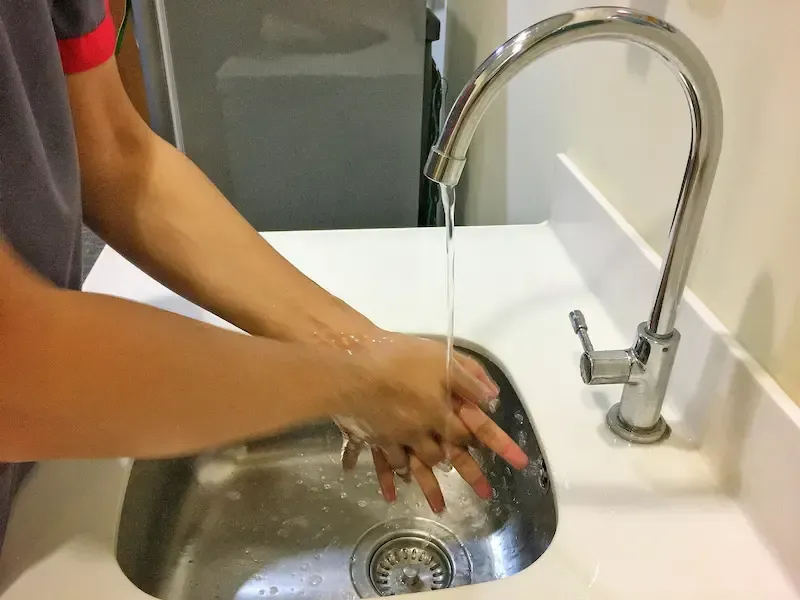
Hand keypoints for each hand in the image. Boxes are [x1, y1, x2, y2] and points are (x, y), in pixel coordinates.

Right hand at [337, 334, 527, 511]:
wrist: (351, 365)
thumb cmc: (400, 358)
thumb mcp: (442, 358)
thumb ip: (469, 377)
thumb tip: (491, 398)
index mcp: (441, 411)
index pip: (477, 430)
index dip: (500, 445)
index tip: (521, 463)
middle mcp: (421, 431)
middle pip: (448, 456)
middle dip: (469, 474)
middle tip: (486, 494)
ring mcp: (395, 437)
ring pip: (415, 467)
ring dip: (429, 487)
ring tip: (440, 508)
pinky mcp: (371, 436)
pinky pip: (379, 462)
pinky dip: (385, 479)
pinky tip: (390, 494)